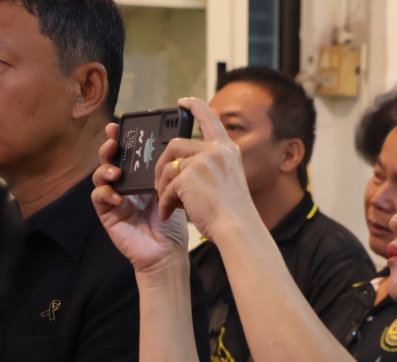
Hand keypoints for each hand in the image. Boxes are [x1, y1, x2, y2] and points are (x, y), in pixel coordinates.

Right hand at [91, 123, 188, 272]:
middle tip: (113, 140)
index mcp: (140, 179)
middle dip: (108, 148)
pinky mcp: (107, 214)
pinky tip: (117, 195)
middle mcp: (125, 186)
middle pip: (110, 161)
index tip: (120, 126)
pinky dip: (105, 193)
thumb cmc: (171, 224)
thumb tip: (172, 147)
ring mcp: (114, 200)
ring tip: (116, 171)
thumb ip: (168, 173)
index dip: (121, 140)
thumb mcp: (172, 193)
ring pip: (99, 176)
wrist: (167, 253)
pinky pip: (98, 198)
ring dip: (105, 169)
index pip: (128, 155)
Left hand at [153, 97, 253, 242]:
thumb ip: (211, 165)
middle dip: (163, 163)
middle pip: (176, 144)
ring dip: (162, 184)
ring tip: (164, 200)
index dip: (195, 107)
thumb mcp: (229, 178)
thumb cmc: (233, 211)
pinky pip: (167, 187)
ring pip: (169, 166)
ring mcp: (202, 162)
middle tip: (159, 180)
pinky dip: (165, 202)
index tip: (183, 101)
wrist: (237, 227)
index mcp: (227, 149)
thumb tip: (181, 165)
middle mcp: (216, 150)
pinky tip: (167, 212)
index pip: (210, 119)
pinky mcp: (188, 176)